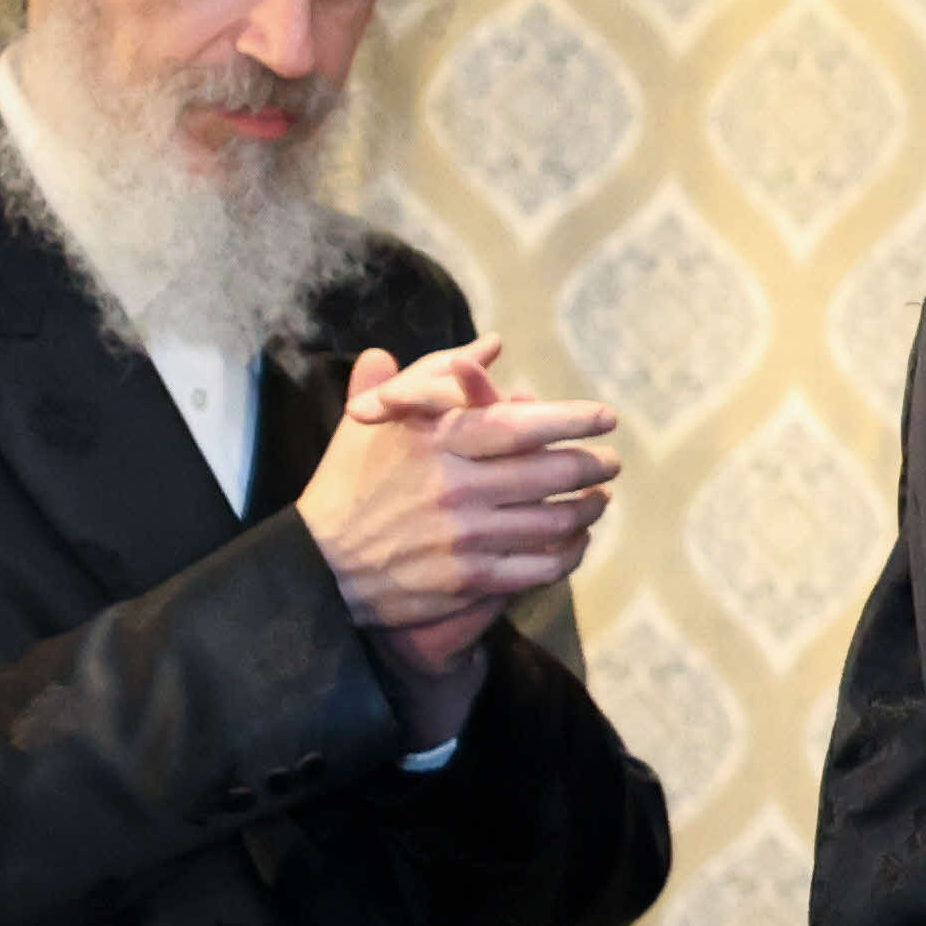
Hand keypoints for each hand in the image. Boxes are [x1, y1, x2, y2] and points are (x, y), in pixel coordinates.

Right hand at [298, 337, 614, 702]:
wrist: (315, 563)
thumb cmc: (352, 480)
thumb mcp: (380, 420)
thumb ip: (435, 376)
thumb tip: (491, 345)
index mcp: (439, 442)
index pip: (523, 425)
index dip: (573, 419)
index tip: (606, 417)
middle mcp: (457, 487)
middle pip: (553, 472)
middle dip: (594, 465)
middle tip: (610, 461)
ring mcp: (466, 537)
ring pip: (556, 520)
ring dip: (589, 507)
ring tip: (598, 498)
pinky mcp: (469, 579)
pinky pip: (542, 566)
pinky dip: (570, 552)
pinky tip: (576, 540)